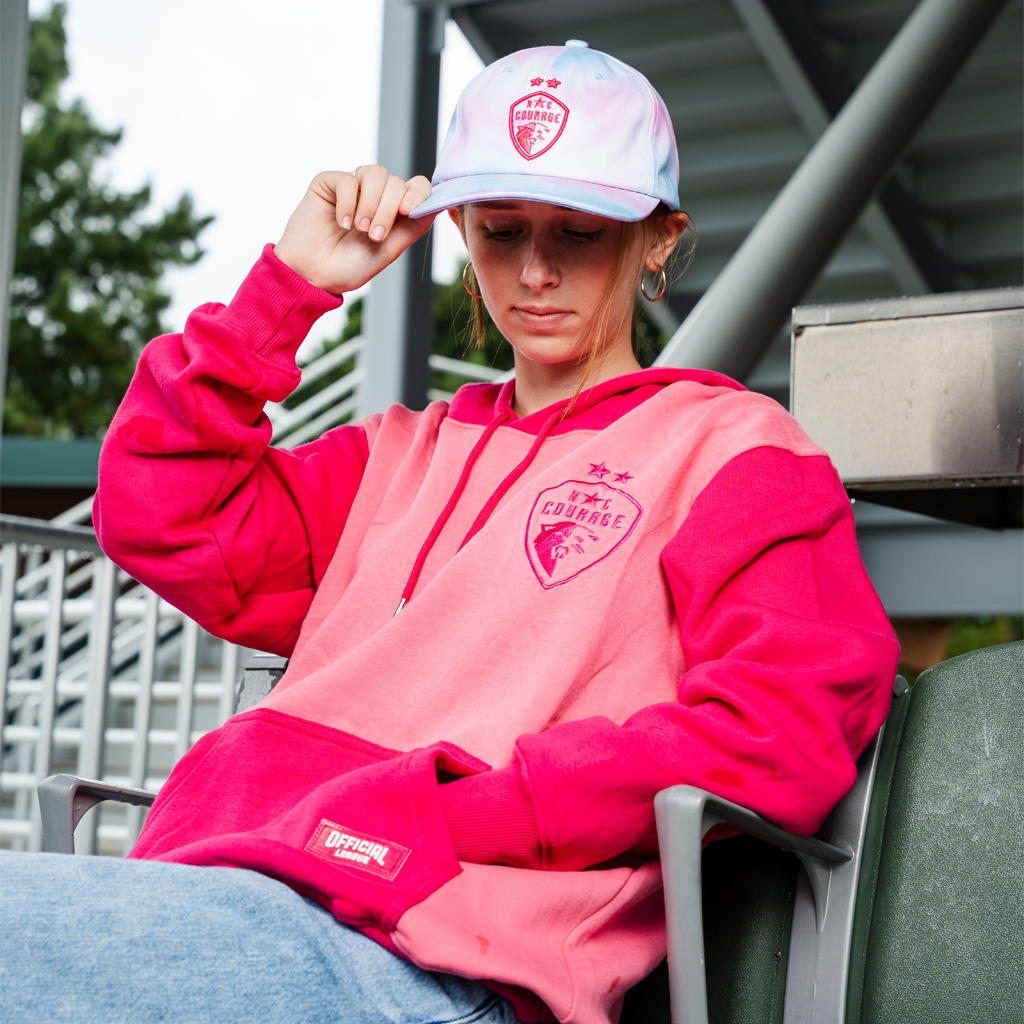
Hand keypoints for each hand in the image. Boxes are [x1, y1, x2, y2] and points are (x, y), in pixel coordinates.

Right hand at [274, 168, 434, 294]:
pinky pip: (348, 179)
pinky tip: (342, 223)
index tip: (408, 212)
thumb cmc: (350, 266)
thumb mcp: (390, 249)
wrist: (314, 275)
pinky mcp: (329, 182)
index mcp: (394, 210)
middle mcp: (376, 195)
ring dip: (371, 204)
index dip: (418, 194)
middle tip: (374, 236)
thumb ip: (414, 226)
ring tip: (359, 229)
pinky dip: (348, 203)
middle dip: (388, 210)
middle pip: (397, 182)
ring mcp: (353, 187)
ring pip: (375, 173)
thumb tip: (438, 203)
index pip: (417, 187)